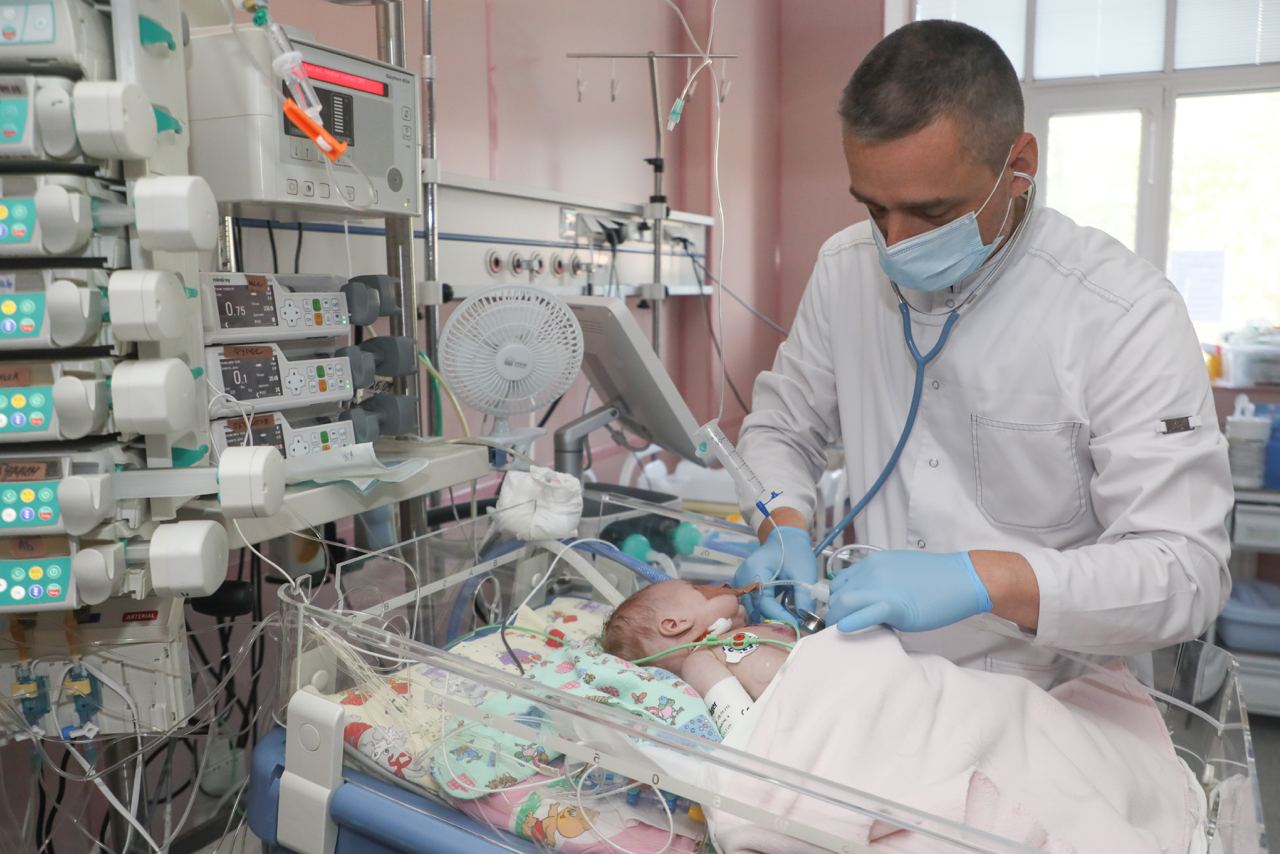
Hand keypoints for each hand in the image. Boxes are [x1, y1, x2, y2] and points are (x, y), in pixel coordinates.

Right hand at [733, 525, 817, 623]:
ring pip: (753, 609)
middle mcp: (743, 578)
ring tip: (788, 622)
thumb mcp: (804, 573)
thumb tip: (805, 622)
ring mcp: (742, 582)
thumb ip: (804, 598)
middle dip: (774, 620)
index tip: (795, 626)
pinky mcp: (746, 586)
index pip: (764, 603)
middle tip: (792, 627)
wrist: (786, 538)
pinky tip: (780, 614)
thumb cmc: (795, 552)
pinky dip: (767, 611)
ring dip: (770, 617)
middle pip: (754, 608)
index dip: (779, 616)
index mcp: (755, 570)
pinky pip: (754, 604)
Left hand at [828, 550, 992, 632]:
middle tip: (839, 627)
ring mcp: (881, 587)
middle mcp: (871, 572)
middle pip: (837, 594)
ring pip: (843, 603)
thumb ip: (878, 582)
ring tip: (843, 633)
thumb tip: (866, 601)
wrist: (961, 579)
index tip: (840, 612)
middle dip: (834, 613)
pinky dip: (850, 623)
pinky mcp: (893, 605)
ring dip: (838, 620)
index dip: (837, 599)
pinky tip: (846, 630)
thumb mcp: (898, 571)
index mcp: (872, 564)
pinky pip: (863, 614)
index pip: (840, 582)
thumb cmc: (934, 578)